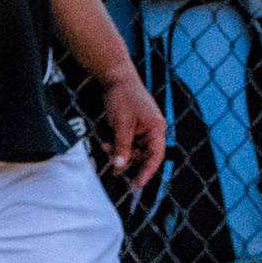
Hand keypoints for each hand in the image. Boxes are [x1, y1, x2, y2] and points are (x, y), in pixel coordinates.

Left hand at [100, 71, 164, 191]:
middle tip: (115, 172)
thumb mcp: (121, 125)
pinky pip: (126, 142)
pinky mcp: (132, 127)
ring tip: (105, 149)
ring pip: (133, 150)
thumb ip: (121, 147)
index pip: (155, 156)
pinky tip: (106, 145)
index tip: (137, 184)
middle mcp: (152, 130)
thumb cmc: (123, 97)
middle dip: (128, 161)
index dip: (147, 172)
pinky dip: (116, 146)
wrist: (115, 78)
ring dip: (119, 153)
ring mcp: (142, 129)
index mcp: (156, 129)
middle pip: (143, 155)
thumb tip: (119, 168)